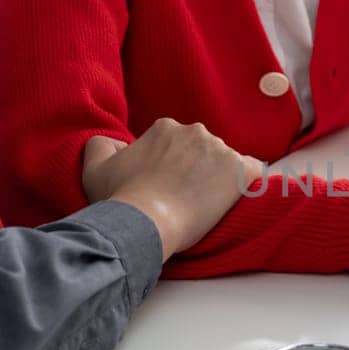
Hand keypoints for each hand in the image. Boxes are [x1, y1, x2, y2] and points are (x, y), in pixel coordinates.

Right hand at [81, 118, 262, 259]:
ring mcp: (221, 150)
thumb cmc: (121, 198)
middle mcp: (196, 132)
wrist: (147, 221)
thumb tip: (111, 142)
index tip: (165, 186)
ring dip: (218, 180)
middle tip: (184, 197)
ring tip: (203, 205)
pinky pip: (254, 173)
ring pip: (225, 162)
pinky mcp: (242, 171)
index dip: (171, 166)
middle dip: (196, 170)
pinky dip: (246, 185)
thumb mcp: (94, 169)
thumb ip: (100, 146)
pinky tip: (232, 201)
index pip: (175, 144)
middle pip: (202, 150)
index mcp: (166, 128)